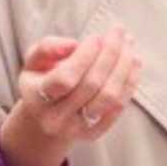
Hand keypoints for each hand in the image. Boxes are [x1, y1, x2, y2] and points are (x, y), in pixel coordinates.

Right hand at [0, 29, 141, 165]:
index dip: (84, 57)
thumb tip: (74, 44)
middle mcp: (55, 118)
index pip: (65, 78)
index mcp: (36, 98)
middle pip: (92, 85)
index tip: (95, 37)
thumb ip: (47, 47)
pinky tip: (133, 61)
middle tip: (118, 32)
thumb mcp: (33, 62)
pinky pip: (118, 107)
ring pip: (109, 97)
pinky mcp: (94, 133)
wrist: (44, 122)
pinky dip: (129, 82)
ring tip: (128, 43)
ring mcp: (76, 129)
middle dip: (109, 54)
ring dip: (124, 67)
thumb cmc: (39, 83)